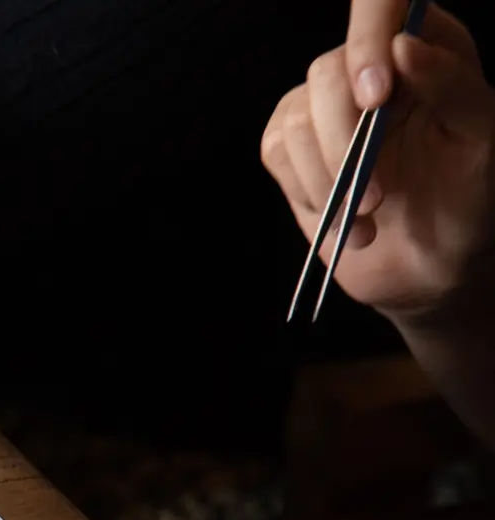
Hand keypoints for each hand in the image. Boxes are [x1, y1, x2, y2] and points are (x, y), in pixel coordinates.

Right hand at [261, 1, 494, 320]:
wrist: (427, 263)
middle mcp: (369, 67)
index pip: (383, 9)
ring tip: (364, 219)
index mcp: (426, 46)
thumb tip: (404, 45)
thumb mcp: (482, 139)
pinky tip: (341, 219)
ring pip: (296, 119)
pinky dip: (309, 193)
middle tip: (376, 195)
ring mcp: (323, 104)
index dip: (368, 40)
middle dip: (345, 141)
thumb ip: (453, 85)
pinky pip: (277, 152)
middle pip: (327, 72)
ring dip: (329, 180)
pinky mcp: (289, 143)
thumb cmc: (467, 197)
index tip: (378, 97)